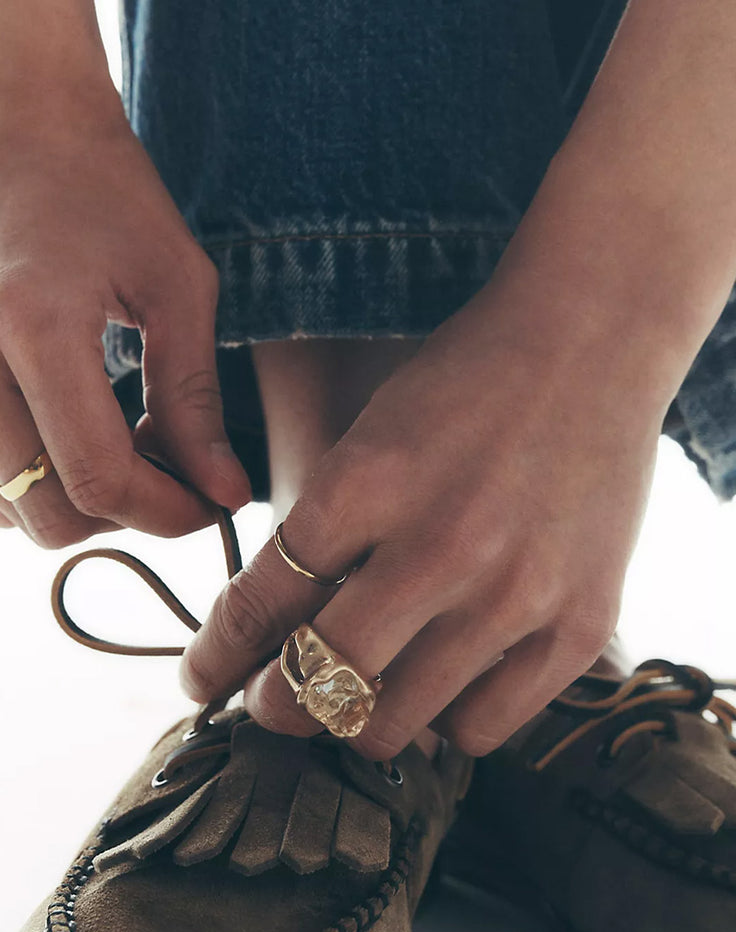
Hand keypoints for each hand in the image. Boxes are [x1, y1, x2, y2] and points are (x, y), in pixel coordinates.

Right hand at [0, 91, 249, 545]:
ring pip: (4, 508)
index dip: (165, 513)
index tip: (208, 504)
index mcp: (36, 328)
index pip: (97, 479)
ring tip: (119, 447)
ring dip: (73, 503)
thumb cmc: (106, 191)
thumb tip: (225, 495)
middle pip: (45, 512)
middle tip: (169, 473)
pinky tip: (67, 438)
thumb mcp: (176, 287)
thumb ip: (196, 402)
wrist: (15, 125)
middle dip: (124, 515)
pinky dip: (30, 481)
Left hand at [181, 282, 677, 757]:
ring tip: (363, 695)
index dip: (218, 659)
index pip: (261, 606)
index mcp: (368, 483)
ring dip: (358, 720)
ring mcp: (518, 593)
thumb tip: (281, 643)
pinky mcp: (581, 624)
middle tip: (274, 703)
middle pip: (317, 684)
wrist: (593, 341)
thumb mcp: (372, 439)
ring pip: (393, 726)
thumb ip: (326, 538)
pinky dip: (447, 721)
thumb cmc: (467, 385)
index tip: (203, 682)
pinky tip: (445, 685)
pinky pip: (482, 731)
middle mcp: (442, 546)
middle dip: (274, 707)